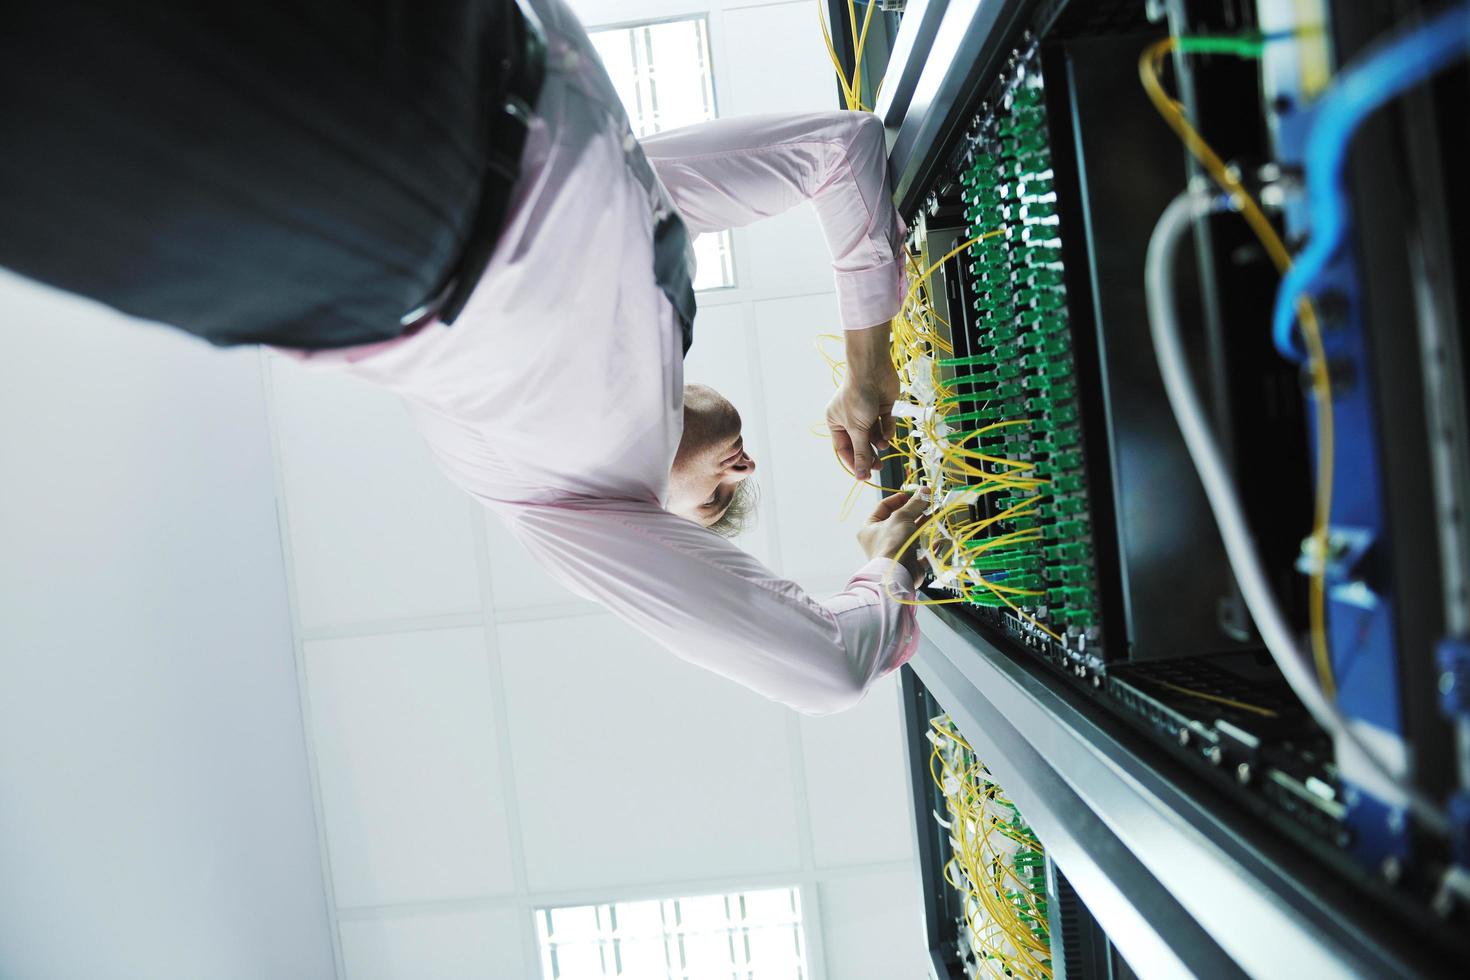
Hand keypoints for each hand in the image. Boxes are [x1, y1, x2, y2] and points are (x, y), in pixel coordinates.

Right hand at [827, 323, 898, 480]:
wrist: (872, 370)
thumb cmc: (858, 397)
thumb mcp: (857, 429)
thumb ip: (861, 452)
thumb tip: (860, 476)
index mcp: (836, 422)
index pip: (844, 448)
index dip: (854, 462)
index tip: (864, 476)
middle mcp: (850, 418)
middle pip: (860, 443)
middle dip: (869, 454)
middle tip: (879, 466)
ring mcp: (867, 412)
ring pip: (874, 435)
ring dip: (879, 442)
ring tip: (883, 444)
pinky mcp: (882, 407)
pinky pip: (884, 424)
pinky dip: (887, 430)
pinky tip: (888, 434)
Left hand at [858, 491, 931, 581]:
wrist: (898, 573)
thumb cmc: (892, 543)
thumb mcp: (902, 516)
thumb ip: (914, 503)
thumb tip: (924, 491)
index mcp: (870, 528)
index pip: (883, 507)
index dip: (899, 498)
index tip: (914, 493)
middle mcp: (880, 540)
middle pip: (899, 520)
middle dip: (915, 510)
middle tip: (928, 501)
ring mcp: (895, 552)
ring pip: (911, 534)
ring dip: (923, 524)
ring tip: (936, 513)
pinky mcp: (908, 564)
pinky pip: (921, 552)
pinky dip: (930, 545)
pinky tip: (938, 539)